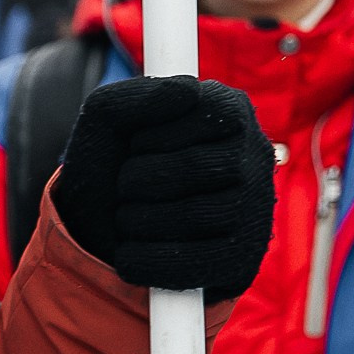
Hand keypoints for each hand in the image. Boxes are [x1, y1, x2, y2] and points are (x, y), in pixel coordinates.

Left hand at [52, 74, 274, 297]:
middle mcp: (256, 157)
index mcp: (230, 111)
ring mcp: (256, 210)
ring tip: (127, 219)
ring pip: (193, 215)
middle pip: (193, 167)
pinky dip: (146, 260)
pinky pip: (195, 264)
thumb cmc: (109, 168)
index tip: (134, 148)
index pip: (197, 114)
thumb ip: (135, 96)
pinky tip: (130, 254)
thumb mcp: (104, 122)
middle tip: (125, 188)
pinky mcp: (244, 259)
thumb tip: (188, 89)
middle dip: (136, 181)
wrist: (97, 233)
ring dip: (137, 221)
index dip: (146, 138)